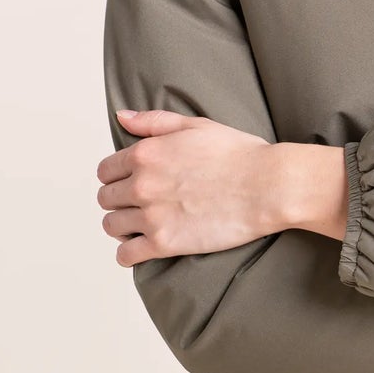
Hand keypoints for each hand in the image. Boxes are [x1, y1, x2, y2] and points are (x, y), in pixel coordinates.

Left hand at [96, 108, 287, 266]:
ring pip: (111, 226)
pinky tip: (141, 248)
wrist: (267, 186)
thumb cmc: (239, 154)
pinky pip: (126, 255)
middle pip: (106, 198)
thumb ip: (154, 121)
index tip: (130, 181)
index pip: (106, 170)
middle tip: (139, 203)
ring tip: (140, 225)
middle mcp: (141, 184)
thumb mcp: (196, 125)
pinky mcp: (164, 243)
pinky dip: (128, 253)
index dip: (116, 176)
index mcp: (145, 153)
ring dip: (122, 226)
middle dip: (119, 200)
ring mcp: (151, 215)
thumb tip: (121, 118)